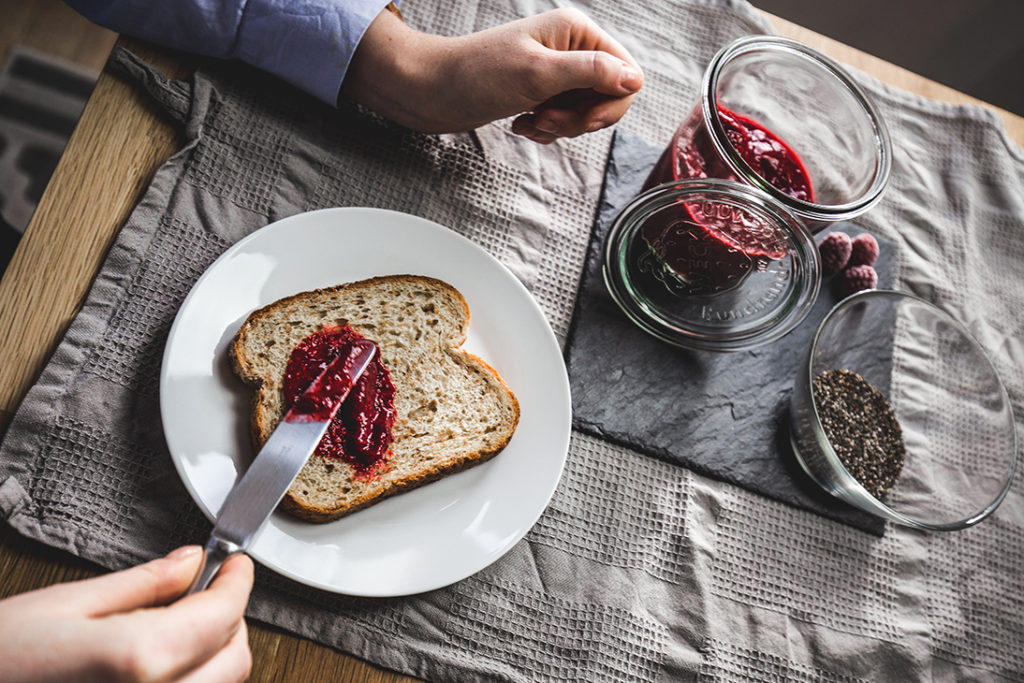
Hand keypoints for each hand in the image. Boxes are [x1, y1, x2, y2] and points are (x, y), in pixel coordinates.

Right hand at [0, 546, 253, 682]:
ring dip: (215, 655)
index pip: (224, 614)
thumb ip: (141, 584)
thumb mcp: (64, 605)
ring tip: (179, 625)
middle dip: (230, 618)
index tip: (235, 563)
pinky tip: (159, 667)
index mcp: (139, 660)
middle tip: (206, 590)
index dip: (238, 581)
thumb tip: (191, 561)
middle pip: (234, 659)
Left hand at [341, 7, 643, 141]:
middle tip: (549, 120)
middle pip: (609, 96)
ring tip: (531, 123)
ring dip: (562, 127)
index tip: (582, 119)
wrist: (432, 90)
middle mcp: (571, 48)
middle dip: (582, 119)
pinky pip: (564, 119)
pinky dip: (547, 130)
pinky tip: (522, 125)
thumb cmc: (476, 75)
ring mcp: (557, 71)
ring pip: (587, 112)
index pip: (626, 72)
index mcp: (576, 31)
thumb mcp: (539, 74)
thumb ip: (591, 74)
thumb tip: (634, 78)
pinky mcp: (542, 92)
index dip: (611, 103)